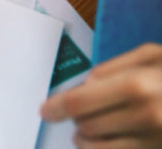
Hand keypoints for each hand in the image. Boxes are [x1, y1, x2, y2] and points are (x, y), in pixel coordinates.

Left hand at [41, 43, 161, 147]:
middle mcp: (143, 115)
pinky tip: (100, 140)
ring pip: (98, 145)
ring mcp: (151, 139)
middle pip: (86, 124)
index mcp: (135, 85)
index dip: (57, 106)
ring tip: (86, 127)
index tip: (45, 110)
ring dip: (85, 137)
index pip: (79, 102)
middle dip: (75, 118)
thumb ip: (112, 68)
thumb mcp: (150, 57)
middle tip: (76, 112)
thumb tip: (85, 85)